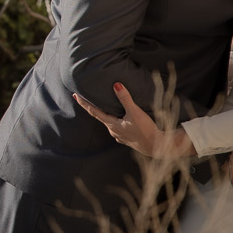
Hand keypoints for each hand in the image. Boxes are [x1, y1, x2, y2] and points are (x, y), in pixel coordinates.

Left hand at [71, 84, 189, 158]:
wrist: (157, 147)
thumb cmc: (145, 130)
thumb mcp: (135, 112)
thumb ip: (125, 99)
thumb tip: (116, 85)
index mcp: (112, 124)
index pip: (94, 111)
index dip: (84, 103)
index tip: (75, 95)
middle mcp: (113, 131)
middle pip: (101, 116)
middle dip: (94, 107)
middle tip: (87, 98)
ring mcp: (120, 136)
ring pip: (110, 122)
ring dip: (107, 114)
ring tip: (105, 107)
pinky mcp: (128, 139)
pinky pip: (119, 127)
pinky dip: (117, 121)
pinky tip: (121, 119)